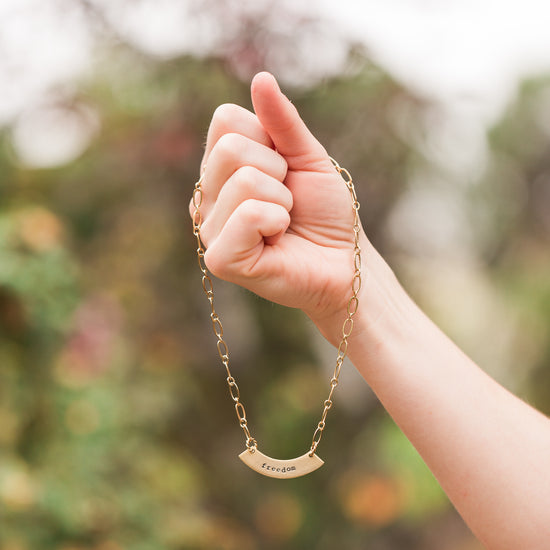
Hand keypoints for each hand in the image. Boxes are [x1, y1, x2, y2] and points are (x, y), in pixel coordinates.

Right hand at [190, 72, 366, 341]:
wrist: (344, 260)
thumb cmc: (324, 212)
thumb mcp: (308, 157)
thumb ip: (282, 122)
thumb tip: (261, 78)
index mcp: (221, 169)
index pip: (225, 120)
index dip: (268, 140)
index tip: (285, 170)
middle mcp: (207, 197)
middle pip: (229, 149)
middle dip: (278, 171)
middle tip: (288, 201)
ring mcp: (210, 230)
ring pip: (243, 181)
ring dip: (282, 200)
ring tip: (285, 223)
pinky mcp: (221, 260)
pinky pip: (248, 214)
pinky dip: (276, 221)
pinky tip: (277, 240)